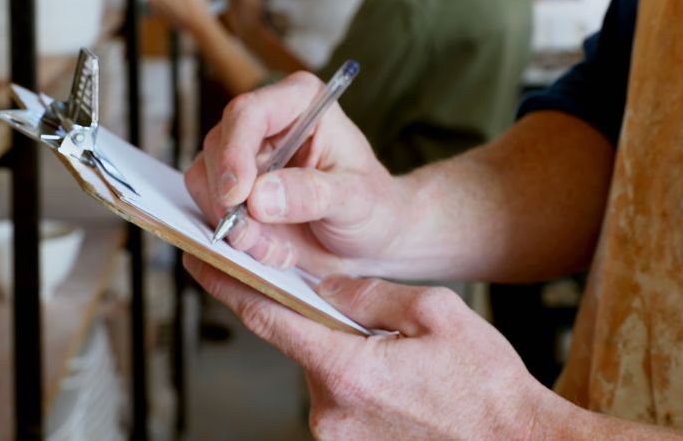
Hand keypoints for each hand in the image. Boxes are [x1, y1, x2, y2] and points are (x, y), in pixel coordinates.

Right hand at [184, 72, 407, 273]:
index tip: (238, 196)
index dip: (234, 153)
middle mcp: (265, 124)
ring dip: (232, 225)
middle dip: (230, 201)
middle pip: (217, 148)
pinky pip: (207, 210)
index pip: (248, 113)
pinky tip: (268, 252)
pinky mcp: (233, 192)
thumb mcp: (357, 200)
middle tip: (256, 240)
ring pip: (205, 182)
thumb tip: (260, 198)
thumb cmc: (375, 207)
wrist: (372, 239)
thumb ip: (313, 194)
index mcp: (300, 102)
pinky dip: (231, 238)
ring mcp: (244, 158)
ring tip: (276, 251)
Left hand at [184, 255, 557, 438]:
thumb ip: (370, 294)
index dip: (226, 284)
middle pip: (301, 344)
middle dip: (323, 322)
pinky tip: (399, 383)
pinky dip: (357, 382)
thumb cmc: (486, 385)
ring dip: (346, 356)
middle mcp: (328, 410)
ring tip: (403, 361)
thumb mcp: (436, 313)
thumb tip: (328, 285)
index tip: (196, 259)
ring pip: (322, 373)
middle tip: (373, 320)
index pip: (266, 316)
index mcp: (345, 369)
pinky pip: (338, 401)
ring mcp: (336, 437)